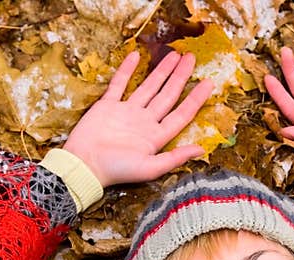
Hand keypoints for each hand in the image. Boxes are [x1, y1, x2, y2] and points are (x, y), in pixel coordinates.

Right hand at [63, 50, 214, 186]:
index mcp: (156, 136)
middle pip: (168, 95)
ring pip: (149, 87)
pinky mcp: (108, 106)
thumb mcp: (150, 168)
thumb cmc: (117, 170)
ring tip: (174, 55)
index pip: (181, 114)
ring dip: (161, 71)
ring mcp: (127, 112)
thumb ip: (175, 158)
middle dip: (180, 77)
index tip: (209, 83)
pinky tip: (136, 56)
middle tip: (191, 58)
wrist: (84, 164)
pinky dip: (127, 70)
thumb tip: (201, 150)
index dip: (195, 99)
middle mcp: (145, 122)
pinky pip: (119, 84)